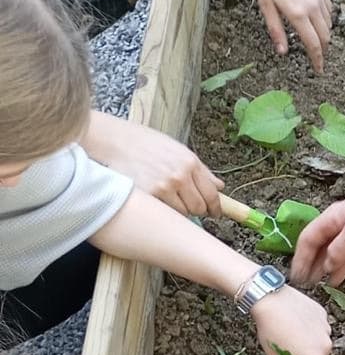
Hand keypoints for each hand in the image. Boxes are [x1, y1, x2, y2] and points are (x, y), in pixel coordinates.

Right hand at [87, 115, 222, 216]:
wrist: (114, 141)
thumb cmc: (144, 143)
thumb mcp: (176, 149)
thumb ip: (200, 170)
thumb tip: (220, 186)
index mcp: (190, 162)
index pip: (212, 193)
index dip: (215, 207)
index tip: (214, 212)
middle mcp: (180, 175)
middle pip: (199, 207)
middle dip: (197, 209)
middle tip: (189, 206)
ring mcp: (165, 187)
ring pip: (183, 213)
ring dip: (180, 211)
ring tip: (168, 200)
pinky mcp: (150, 195)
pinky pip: (166, 213)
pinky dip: (165, 212)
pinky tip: (158, 202)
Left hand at [245, 0, 332, 72]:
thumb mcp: (265, 6)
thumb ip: (276, 30)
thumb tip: (283, 52)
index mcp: (297, 13)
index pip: (313, 43)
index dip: (317, 59)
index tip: (319, 70)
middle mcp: (312, 5)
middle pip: (325, 36)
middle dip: (323, 50)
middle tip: (318, 58)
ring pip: (328, 23)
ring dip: (325, 34)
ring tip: (317, 40)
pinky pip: (329, 8)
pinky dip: (326, 19)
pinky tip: (318, 21)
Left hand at [249, 284, 332, 354]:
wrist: (270, 299)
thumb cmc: (270, 330)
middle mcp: (326, 347)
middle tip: (288, 348)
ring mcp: (326, 329)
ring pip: (319, 342)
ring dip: (309, 341)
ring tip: (291, 333)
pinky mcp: (323, 314)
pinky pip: (318, 326)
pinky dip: (310, 327)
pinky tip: (295, 321)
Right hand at [290, 190, 344, 285]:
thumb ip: (337, 251)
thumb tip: (326, 265)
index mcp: (333, 218)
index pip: (309, 239)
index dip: (301, 258)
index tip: (297, 275)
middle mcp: (341, 226)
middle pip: (319, 247)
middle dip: (310, 264)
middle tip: (303, 283)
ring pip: (333, 254)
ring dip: (324, 268)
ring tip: (316, 285)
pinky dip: (341, 269)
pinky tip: (335, 280)